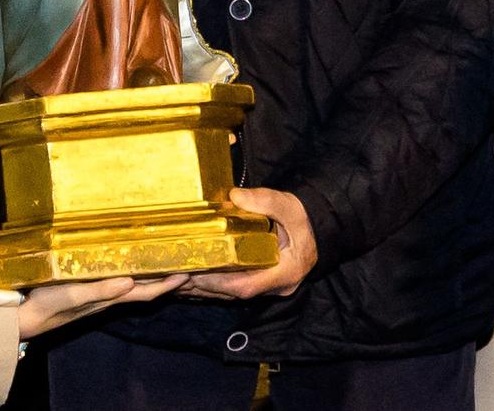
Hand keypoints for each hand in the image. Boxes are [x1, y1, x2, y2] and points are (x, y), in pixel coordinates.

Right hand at [15, 273, 184, 339]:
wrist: (27, 317)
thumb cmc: (50, 305)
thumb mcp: (74, 295)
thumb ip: (101, 290)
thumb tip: (130, 282)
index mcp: (109, 298)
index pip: (145, 293)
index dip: (167, 285)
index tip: (187, 275)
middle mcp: (108, 297)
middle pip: (143, 289)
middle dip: (164, 279)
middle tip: (183, 263)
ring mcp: (99, 295)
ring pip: (132, 285)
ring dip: (149, 275)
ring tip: (163, 261)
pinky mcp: (88, 289)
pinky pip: (116, 279)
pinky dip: (128, 271)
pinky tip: (125, 263)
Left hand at [179, 188, 317, 300]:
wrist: (316, 228)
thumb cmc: (303, 219)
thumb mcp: (289, 206)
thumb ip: (265, 201)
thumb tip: (235, 196)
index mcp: (286, 272)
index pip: (247, 286)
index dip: (218, 282)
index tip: (195, 273)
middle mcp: (277, 286)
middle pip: (235, 293)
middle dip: (205, 286)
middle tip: (177, 274)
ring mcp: (270, 288)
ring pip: (233, 295)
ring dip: (205, 289)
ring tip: (177, 278)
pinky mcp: (262, 283)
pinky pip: (235, 290)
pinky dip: (213, 287)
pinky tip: (192, 280)